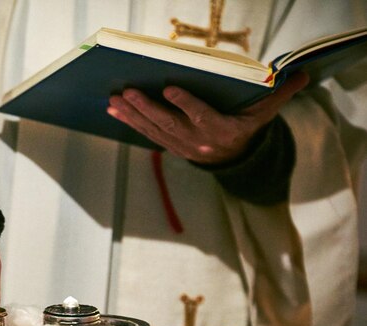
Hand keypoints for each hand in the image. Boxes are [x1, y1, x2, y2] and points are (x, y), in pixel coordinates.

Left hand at [107, 72, 308, 163]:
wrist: (235, 159)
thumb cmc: (247, 127)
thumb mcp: (264, 114)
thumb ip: (279, 95)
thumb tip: (302, 75)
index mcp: (222, 130)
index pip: (201, 116)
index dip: (185, 103)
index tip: (168, 88)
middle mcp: (199, 141)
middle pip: (169, 124)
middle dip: (146, 109)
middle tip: (127, 92)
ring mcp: (182, 146)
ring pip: (154, 130)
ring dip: (132, 116)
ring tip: (113, 101)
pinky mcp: (170, 146)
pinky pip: (147, 134)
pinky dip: (130, 122)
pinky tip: (114, 110)